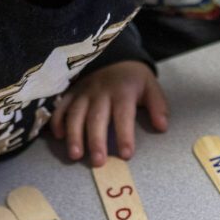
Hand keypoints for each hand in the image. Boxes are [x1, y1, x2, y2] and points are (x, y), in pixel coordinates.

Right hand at [50, 60, 168, 166]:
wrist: (112, 56)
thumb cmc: (133, 79)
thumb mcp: (151, 86)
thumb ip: (158, 106)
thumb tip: (162, 126)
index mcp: (123, 92)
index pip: (124, 115)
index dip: (125, 135)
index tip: (127, 155)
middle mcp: (100, 92)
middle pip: (96, 118)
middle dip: (96, 141)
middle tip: (98, 162)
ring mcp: (83, 92)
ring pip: (75, 114)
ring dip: (74, 135)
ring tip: (75, 155)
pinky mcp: (71, 93)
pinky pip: (61, 107)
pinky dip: (57, 121)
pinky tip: (58, 137)